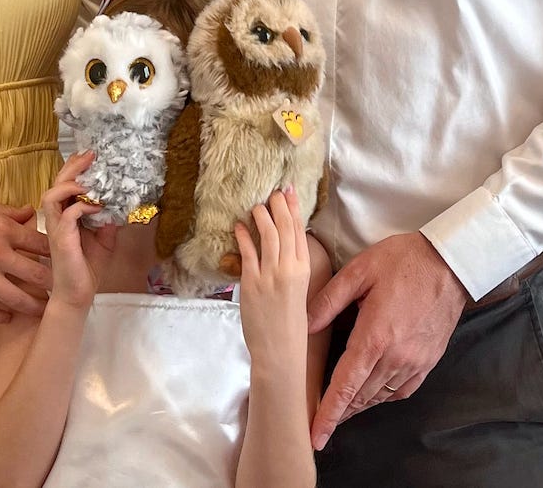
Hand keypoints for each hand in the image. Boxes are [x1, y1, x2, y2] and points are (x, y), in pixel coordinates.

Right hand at [0, 188, 52, 324]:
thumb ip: (7, 212)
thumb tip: (28, 212)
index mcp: (3, 229)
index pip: (42, 244)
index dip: (59, 252)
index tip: (67, 259)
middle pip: (36, 275)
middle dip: (53, 284)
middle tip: (64, 290)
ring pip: (16, 298)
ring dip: (33, 306)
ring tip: (43, 311)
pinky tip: (7, 318)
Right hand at [41, 151, 119, 308]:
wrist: (78, 293)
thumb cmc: (87, 266)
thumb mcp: (104, 237)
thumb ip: (109, 218)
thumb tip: (120, 202)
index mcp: (65, 215)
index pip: (64, 184)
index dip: (75, 168)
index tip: (91, 156)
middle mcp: (57, 218)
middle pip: (56, 183)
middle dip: (72, 166)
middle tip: (91, 154)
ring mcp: (57, 228)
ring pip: (53, 195)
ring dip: (72, 184)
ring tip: (90, 182)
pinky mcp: (61, 239)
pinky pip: (68, 215)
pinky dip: (83, 206)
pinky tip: (98, 208)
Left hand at [235, 186, 309, 367]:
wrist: (280, 350)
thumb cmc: (289, 322)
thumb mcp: (298, 289)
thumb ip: (291, 266)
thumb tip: (281, 244)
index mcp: (304, 270)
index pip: (299, 231)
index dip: (293, 208)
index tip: (289, 191)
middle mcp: (289, 269)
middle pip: (285, 227)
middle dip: (278, 205)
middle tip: (272, 191)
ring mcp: (270, 275)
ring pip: (267, 235)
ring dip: (261, 216)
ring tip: (256, 205)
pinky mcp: (252, 283)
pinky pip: (247, 252)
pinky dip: (242, 236)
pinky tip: (238, 226)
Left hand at [306, 232, 467, 449]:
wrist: (450, 263)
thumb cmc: (403, 261)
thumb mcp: (359, 271)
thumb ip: (329, 300)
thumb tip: (305, 325)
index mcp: (374, 337)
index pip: (345, 385)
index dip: (328, 414)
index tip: (316, 437)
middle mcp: (395, 357)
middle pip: (360, 396)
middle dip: (339, 413)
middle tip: (320, 424)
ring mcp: (414, 362)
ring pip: (379, 396)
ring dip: (359, 406)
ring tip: (341, 412)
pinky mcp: (428, 361)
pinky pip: (401, 391)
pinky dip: (384, 397)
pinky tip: (373, 395)